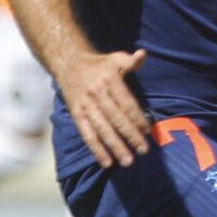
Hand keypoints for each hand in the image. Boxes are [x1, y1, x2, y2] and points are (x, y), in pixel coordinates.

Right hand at [54, 49, 149, 167]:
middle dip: (130, 135)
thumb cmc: (98, 64)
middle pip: (116, 118)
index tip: (148, 130)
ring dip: (115, 146)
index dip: (137, 117)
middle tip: (144, 150)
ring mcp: (85, 106)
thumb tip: (142, 55)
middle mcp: (96, 94)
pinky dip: (96, 149)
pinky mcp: (76, 115)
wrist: (68, 64)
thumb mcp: (114, 58)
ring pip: (102, 129)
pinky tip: (106, 162)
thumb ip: (130, 61)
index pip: (126, 103)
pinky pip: (87, 134)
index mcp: (109, 81)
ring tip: (128, 161)